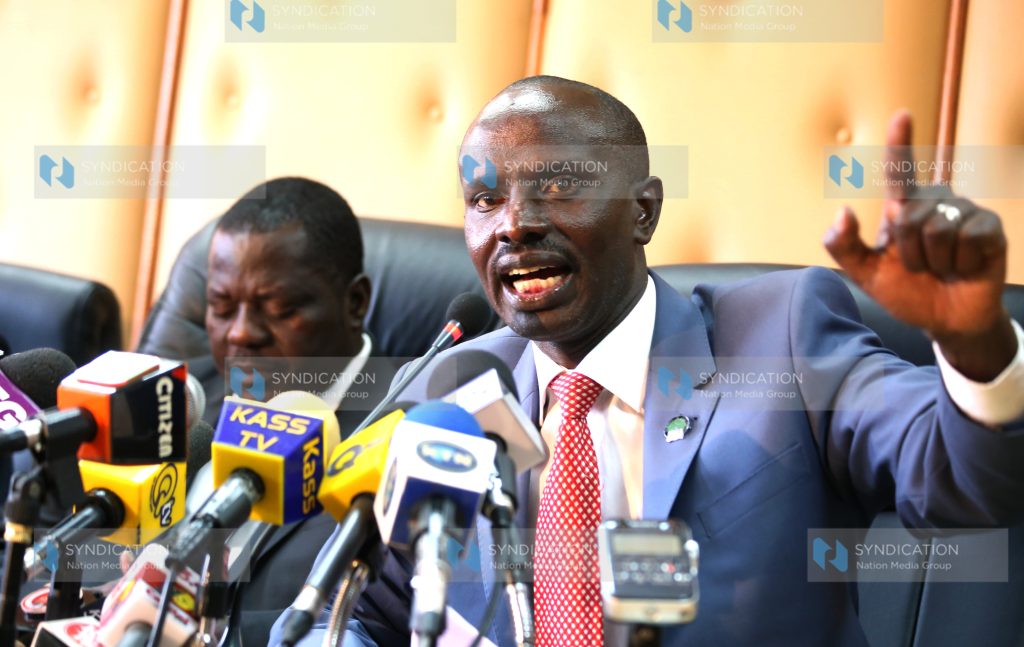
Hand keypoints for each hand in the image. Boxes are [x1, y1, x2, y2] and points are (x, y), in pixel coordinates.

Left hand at [824, 111, 1015, 380]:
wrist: (945, 321)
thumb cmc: (907, 292)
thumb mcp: (867, 273)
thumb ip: (844, 246)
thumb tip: (843, 211)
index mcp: (904, 208)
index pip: (899, 170)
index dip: (900, 141)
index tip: (901, 114)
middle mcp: (935, 203)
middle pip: (908, 217)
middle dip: (908, 252)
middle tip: (920, 267)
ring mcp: (964, 213)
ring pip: (936, 230)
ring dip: (934, 261)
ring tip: (943, 268)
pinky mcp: (989, 228)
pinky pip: (967, 239)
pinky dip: (960, 262)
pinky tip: (965, 268)